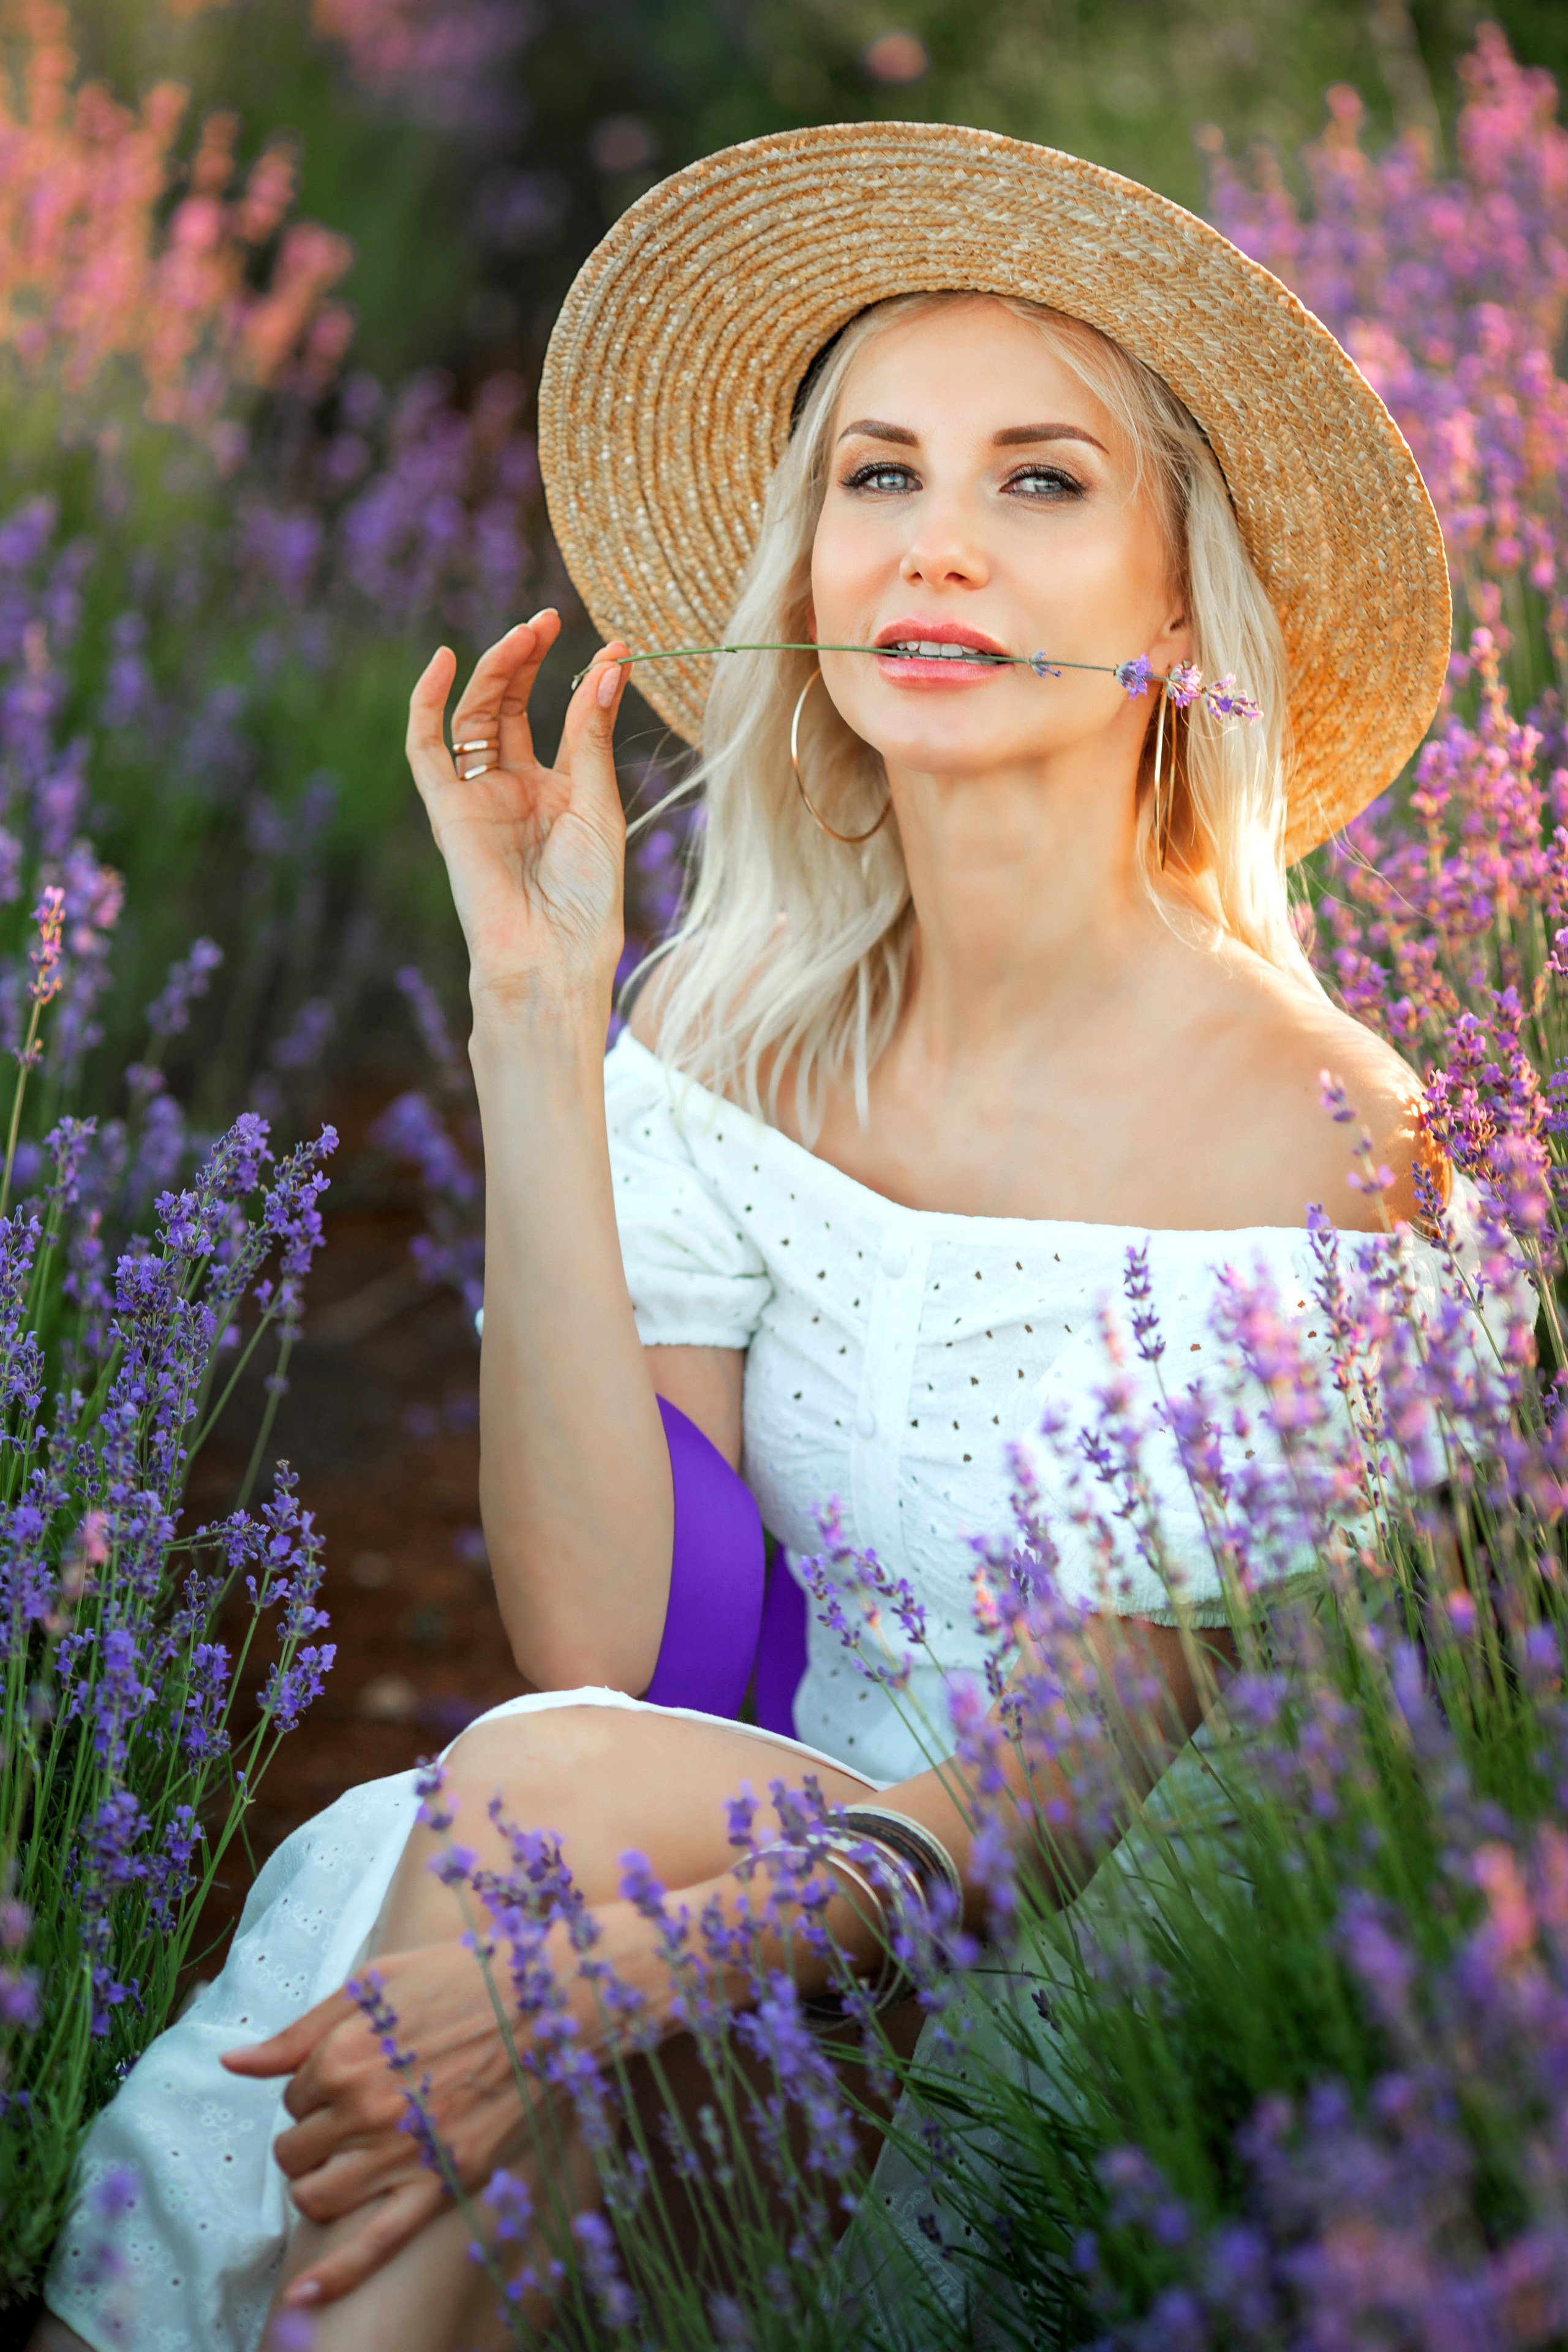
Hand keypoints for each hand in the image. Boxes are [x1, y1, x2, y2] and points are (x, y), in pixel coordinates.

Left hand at [221, 1939, 541, 2307]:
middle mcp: (363, 2108)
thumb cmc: (461, 1980)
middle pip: (295, 2150)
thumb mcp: (376, 1983)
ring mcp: (401, 2151)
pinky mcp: (440, 2183)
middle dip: (311, 2138)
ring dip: (315, 2187)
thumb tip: (233, 2063)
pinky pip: (375, 2243)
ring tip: (340, 2168)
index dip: (316, 2087)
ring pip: (316, 2197)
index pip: (293, 2097)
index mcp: (343, 2054)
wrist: (547, 2001)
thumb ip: (302, 2030)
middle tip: (348, 2119)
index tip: (351, 2074)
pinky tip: (303, 2293)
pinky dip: (335, 2274)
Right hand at [405, 610, 630, 1017]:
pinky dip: (426, 703)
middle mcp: (514, 790)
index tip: (616, 646)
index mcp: (559, 793)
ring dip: (494, 670)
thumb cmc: (586, 896)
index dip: (586, 680)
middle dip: (527, 660)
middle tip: (550, 619)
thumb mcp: (599, 804)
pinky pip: (425, 748)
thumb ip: (592, 736)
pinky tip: (442, 661)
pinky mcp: (446, 809)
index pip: (565, 720)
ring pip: (473, 716)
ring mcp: (478, 797)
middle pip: (509, 707)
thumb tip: (607, 665)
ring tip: (525, 632)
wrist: (552, 955)